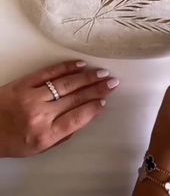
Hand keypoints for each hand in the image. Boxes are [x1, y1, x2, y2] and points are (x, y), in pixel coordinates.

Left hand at [0, 60, 118, 156]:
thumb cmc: (12, 140)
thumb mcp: (40, 148)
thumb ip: (64, 134)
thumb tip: (88, 117)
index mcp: (45, 134)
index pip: (78, 117)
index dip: (94, 107)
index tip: (105, 101)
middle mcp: (40, 114)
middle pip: (76, 98)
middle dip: (98, 89)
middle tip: (112, 82)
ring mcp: (32, 96)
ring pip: (67, 83)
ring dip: (87, 77)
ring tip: (102, 73)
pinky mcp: (25, 83)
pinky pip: (49, 72)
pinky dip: (66, 67)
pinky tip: (80, 65)